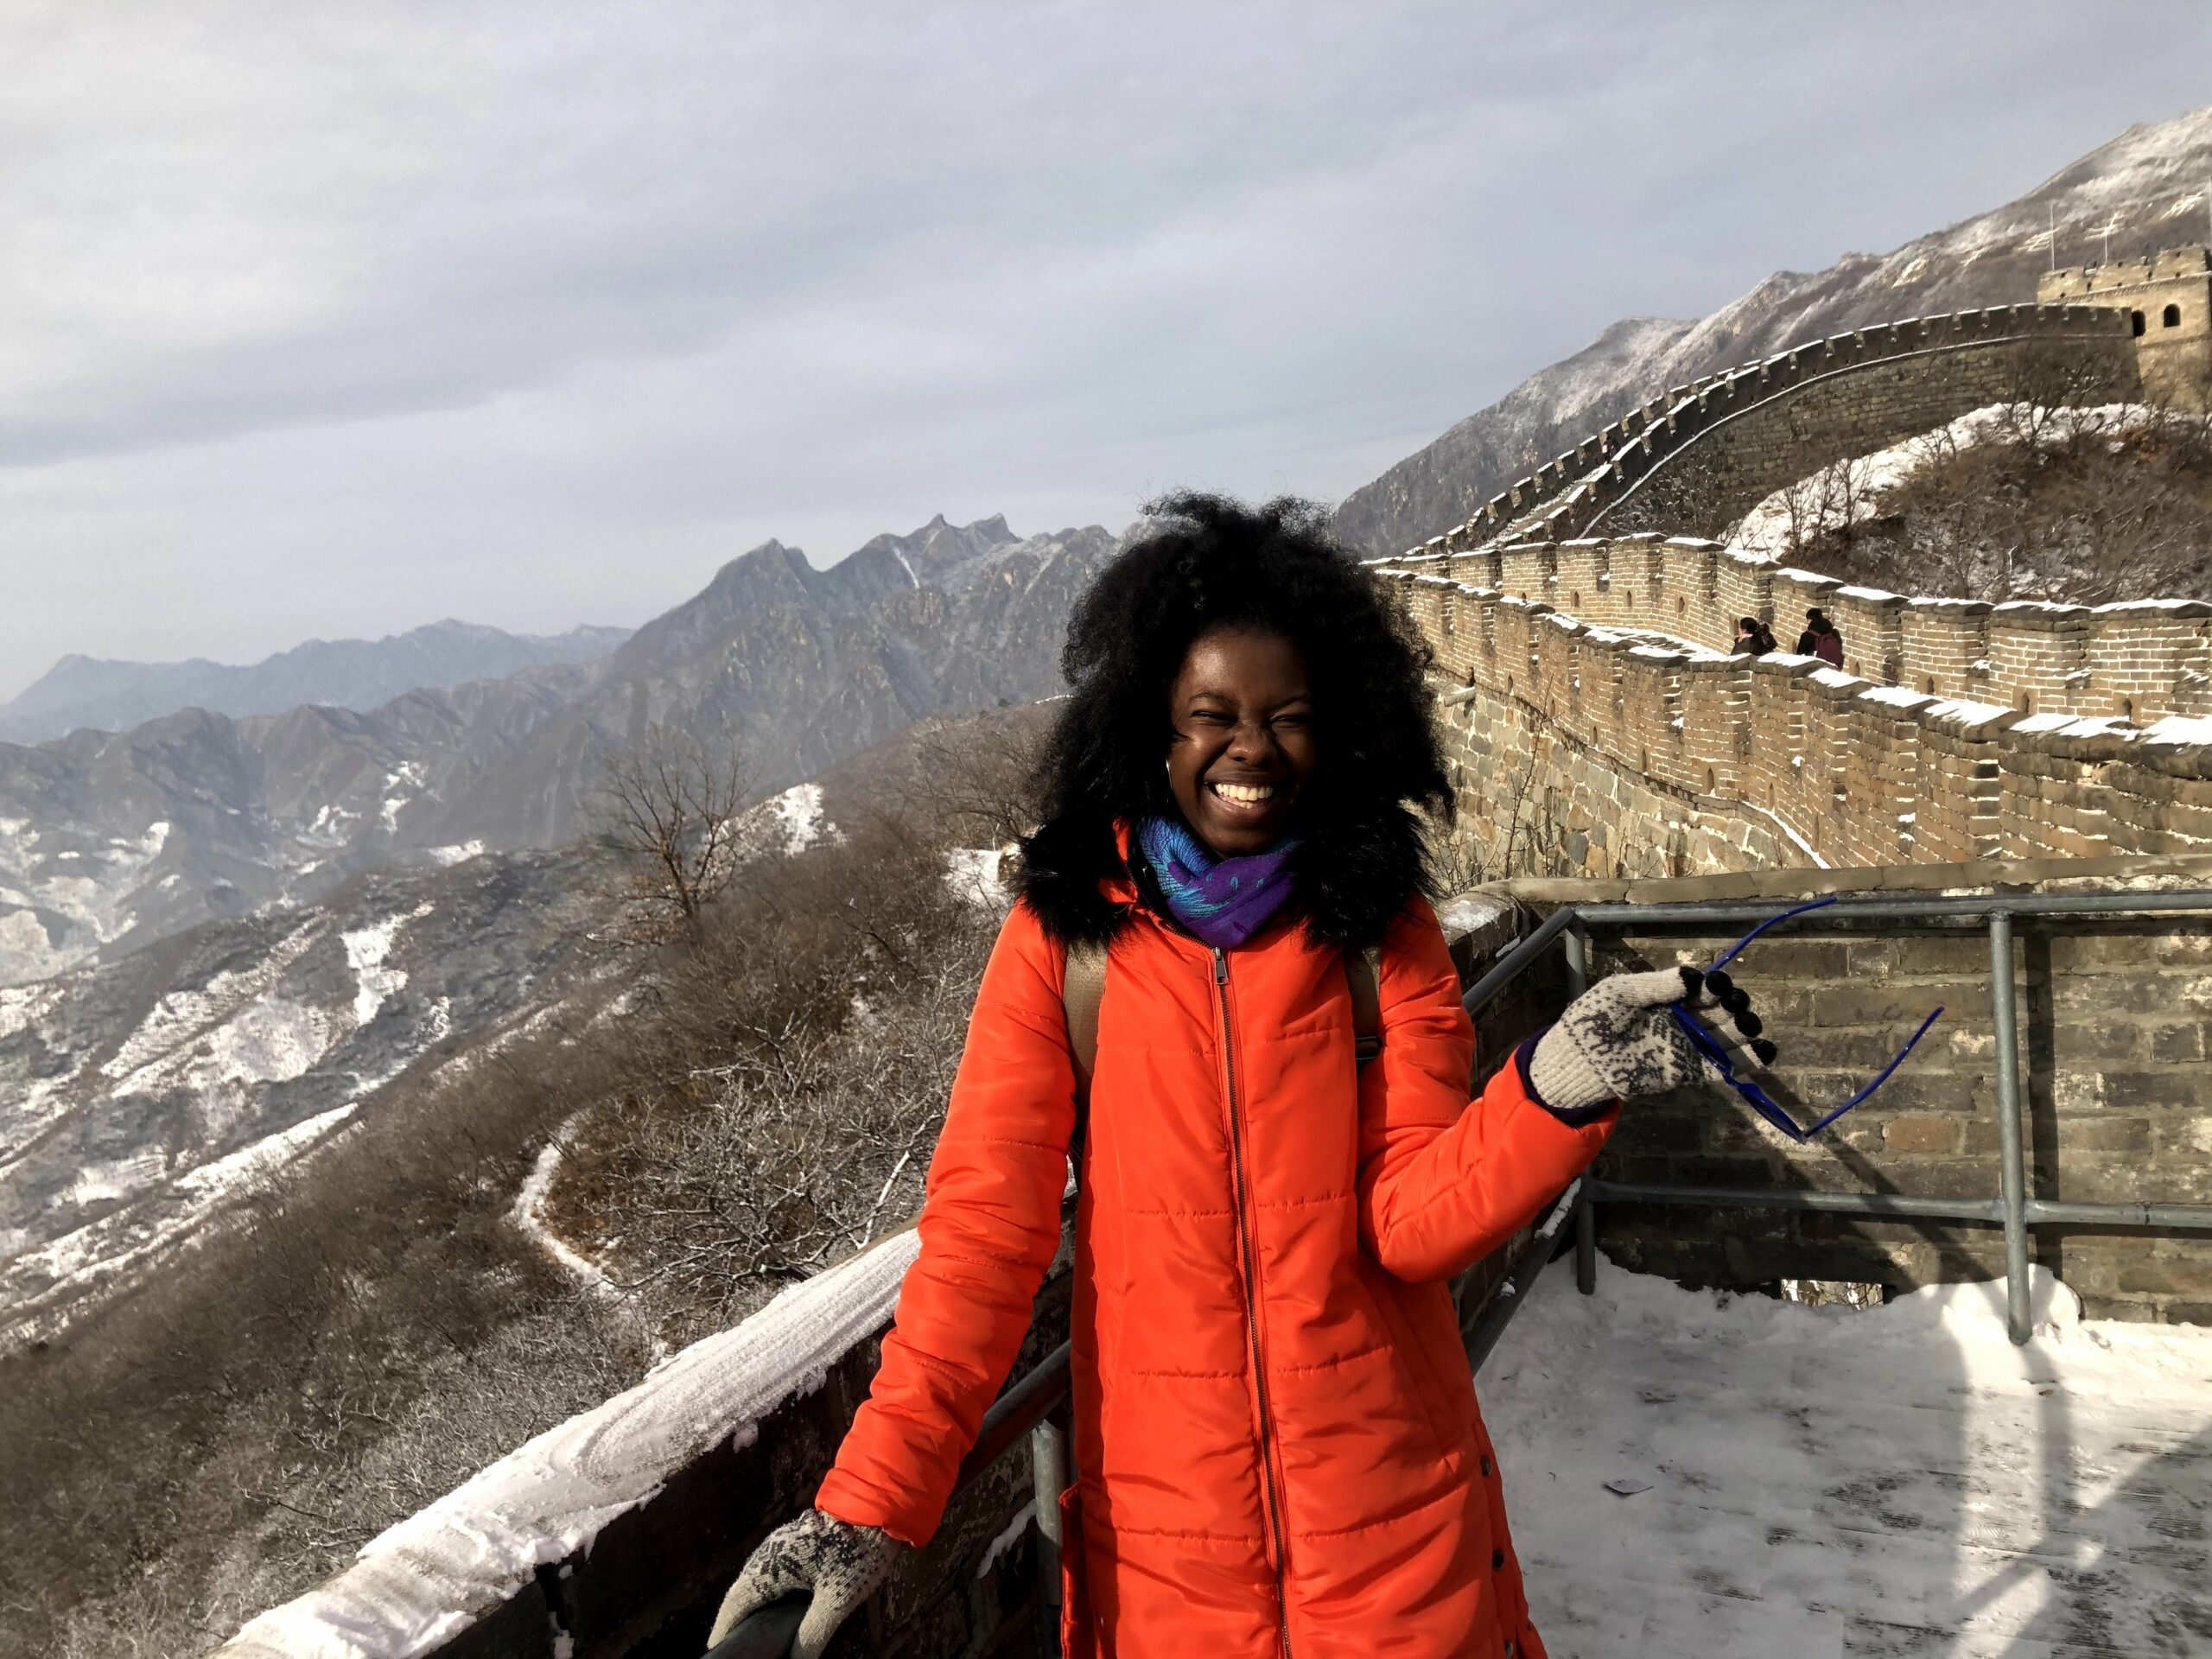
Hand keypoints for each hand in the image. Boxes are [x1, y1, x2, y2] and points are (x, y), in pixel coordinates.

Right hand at [706, 1508, 899, 1657]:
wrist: (876, 1508)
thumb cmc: (856, 1553)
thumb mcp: (836, 1600)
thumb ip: (812, 1634)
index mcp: (769, 1567)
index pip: (735, 1604)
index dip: (724, 1629)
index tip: (717, 1648)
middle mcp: (766, 1554)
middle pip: (742, 1592)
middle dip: (736, 1619)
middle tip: (738, 1644)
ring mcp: (778, 1544)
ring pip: (755, 1580)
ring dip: (751, 1604)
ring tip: (753, 1630)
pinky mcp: (792, 1541)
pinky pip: (769, 1570)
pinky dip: (766, 1591)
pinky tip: (776, 1606)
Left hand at [1528, 965, 1773, 1113]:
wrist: (1581, 1058)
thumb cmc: (1595, 1018)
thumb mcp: (1620, 991)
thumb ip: (1655, 984)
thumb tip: (1690, 978)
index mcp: (1668, 997)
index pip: (1701, 989)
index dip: (1715, 986)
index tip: (1717, 986)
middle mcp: (1682, 1021)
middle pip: (1720, 1012)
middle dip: (1734, 1007)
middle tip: (1734, 1007)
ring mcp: (1685, 1046)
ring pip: (1724, 1038)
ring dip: (1743, 1033)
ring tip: (1749, 1028)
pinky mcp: (1685, 1071)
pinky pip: (1718, 1067)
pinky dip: (1742, 1063)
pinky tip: (1761, 1053)